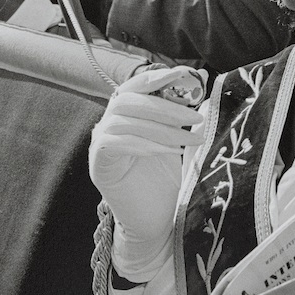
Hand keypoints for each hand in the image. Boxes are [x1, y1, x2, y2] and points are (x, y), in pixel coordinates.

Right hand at [90, 66, 204, 279]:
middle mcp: (108, 125)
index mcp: (126, 115)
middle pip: (130, 101)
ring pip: (126, 121)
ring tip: (192, 140)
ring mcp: (100, 144)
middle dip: (165, 106)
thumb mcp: (175, 140)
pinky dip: (144, 144)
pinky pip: (116, 144)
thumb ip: (177, 114)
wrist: (154, 220)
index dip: (156, 77)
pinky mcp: (99, 164)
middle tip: (195, 116)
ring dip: (162, 129)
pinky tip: (168, 152)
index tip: (183, 74)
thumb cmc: (164, 180)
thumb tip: (195, 81)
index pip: (135, 87)